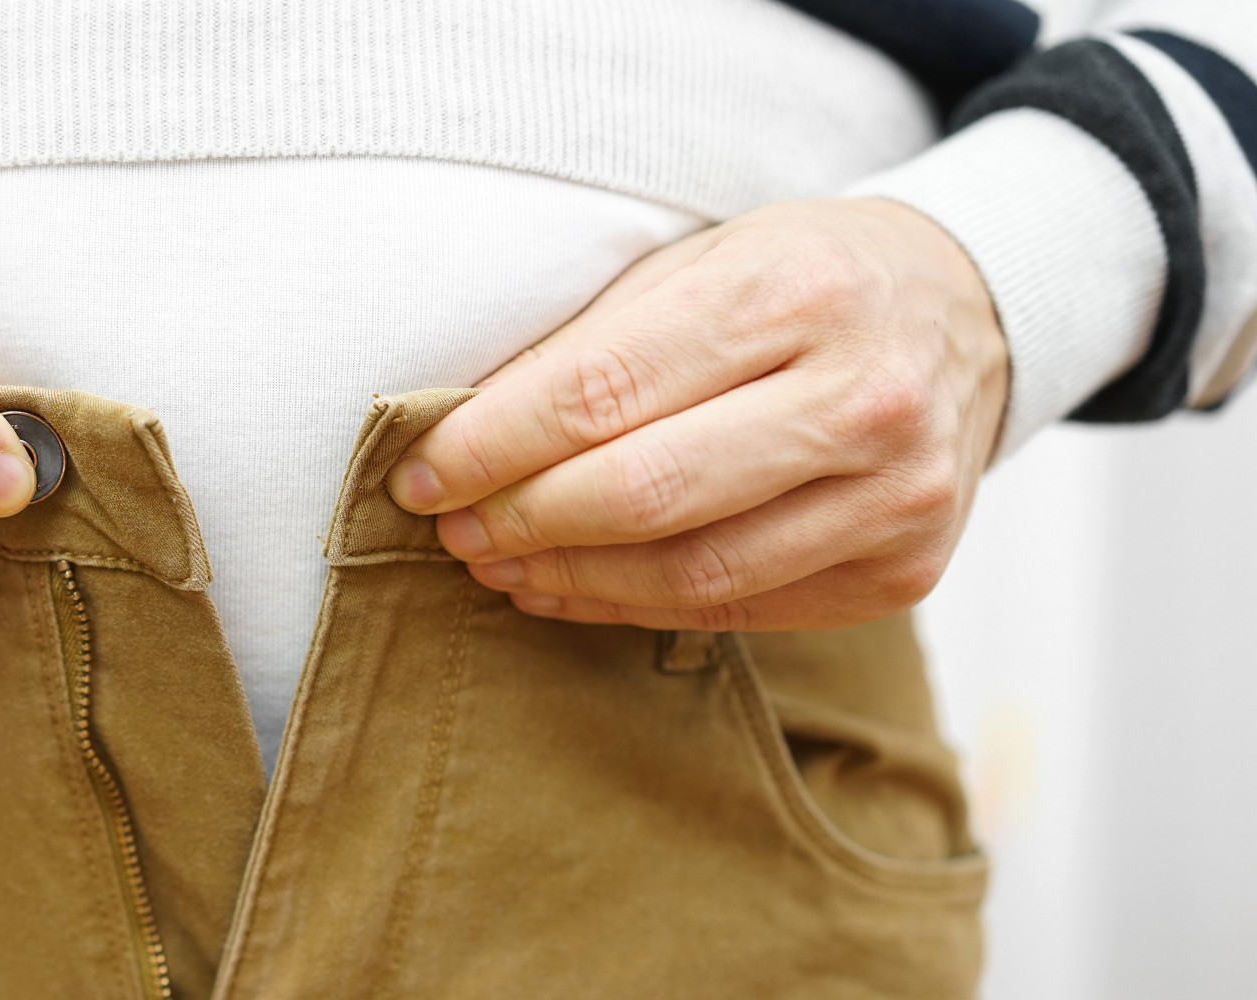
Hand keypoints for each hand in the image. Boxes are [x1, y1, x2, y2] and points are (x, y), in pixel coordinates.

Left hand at [387, 199, 1008, 630]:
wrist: (969, 308)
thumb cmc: (803, 277)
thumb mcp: (704, 262)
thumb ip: (596, 342)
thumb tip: (462, 432)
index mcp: (795, 292)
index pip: (602, 391)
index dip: (491, 444)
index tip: (418, 472)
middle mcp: (863, 397)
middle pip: (644, 493)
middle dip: (520, 519)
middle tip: (451, 527)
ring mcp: (896, 495)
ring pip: (691, 572)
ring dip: (567, 577)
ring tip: (496, 563)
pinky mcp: (903, 569)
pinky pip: (737, 610)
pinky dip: (632, 606)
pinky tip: (568, 587)